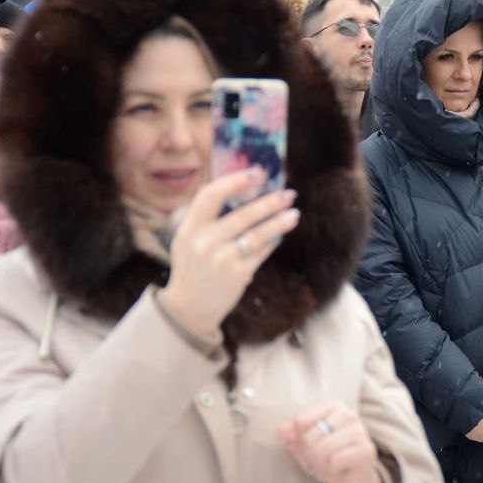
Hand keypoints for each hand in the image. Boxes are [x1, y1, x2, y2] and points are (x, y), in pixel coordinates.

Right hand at [157, 169, 299, 338]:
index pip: (209, 195)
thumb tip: (244, 191)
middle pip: (242, 214)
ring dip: (279, 222)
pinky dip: (273, 242)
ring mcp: (221, 259)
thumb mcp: (188, 240)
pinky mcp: (237, 274)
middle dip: (269, 202)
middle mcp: (204, 242)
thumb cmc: (193, 268)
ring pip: (258, 234)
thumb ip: (207, 218)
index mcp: (189, 229)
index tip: (255, 173)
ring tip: (294, 213)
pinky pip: (261, 252)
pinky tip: (281, 235)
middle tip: (288, 194)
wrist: (189, 308)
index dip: (233, 180)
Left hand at [278, 401, 384, 482]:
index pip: (300, 421)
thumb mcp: (304, 446)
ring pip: (322, 449)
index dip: (298, 440)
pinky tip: (339, 470)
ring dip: (319, 464)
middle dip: (309, 455)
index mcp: (333, 407)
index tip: (307, 447)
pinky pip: (335, 461)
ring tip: (327, 465)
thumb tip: (280, 430)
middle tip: (317, 460)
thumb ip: (291, 436)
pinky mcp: (366, 450)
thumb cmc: (327, 457)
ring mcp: (360, 431)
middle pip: (310, 436)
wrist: (351, 479)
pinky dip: (331, 470)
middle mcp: (349, 414)